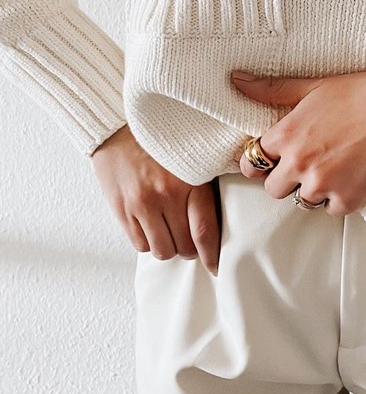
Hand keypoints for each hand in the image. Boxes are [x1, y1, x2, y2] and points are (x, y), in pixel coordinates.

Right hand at [90, 124, 220, 275]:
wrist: (116, 127)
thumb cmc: (159, 142)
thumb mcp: (191, 156)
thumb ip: (204, 184)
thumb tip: (221, 215)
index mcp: (190, 181)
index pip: (205, 230)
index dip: (212, 255)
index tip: (216, 266)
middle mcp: (166, 195)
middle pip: (185, 246)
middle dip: (190, 249)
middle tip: (190, 241)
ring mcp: (141, 205)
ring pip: (162, 250)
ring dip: (169, 247)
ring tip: (169, 233)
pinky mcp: (121, 210)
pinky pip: (139, 245)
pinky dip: (148, 242)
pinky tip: (150, 227)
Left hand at [231, 68, 365, 215]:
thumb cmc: (362, 93)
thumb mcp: (314, 86)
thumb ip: (272, 89)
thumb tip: (236, 80)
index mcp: (287, 135)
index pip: (253, 160)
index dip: (262, 160)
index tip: (271, 159)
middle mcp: (300, 164)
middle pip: (273, 189)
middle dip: (286, 178)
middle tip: (307, 164)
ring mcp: (324, 185)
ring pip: (303, 201)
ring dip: (313, 189)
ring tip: (333, 167)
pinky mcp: (349, 200)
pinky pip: (331, 210)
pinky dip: (339, 198)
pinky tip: (351, 176)